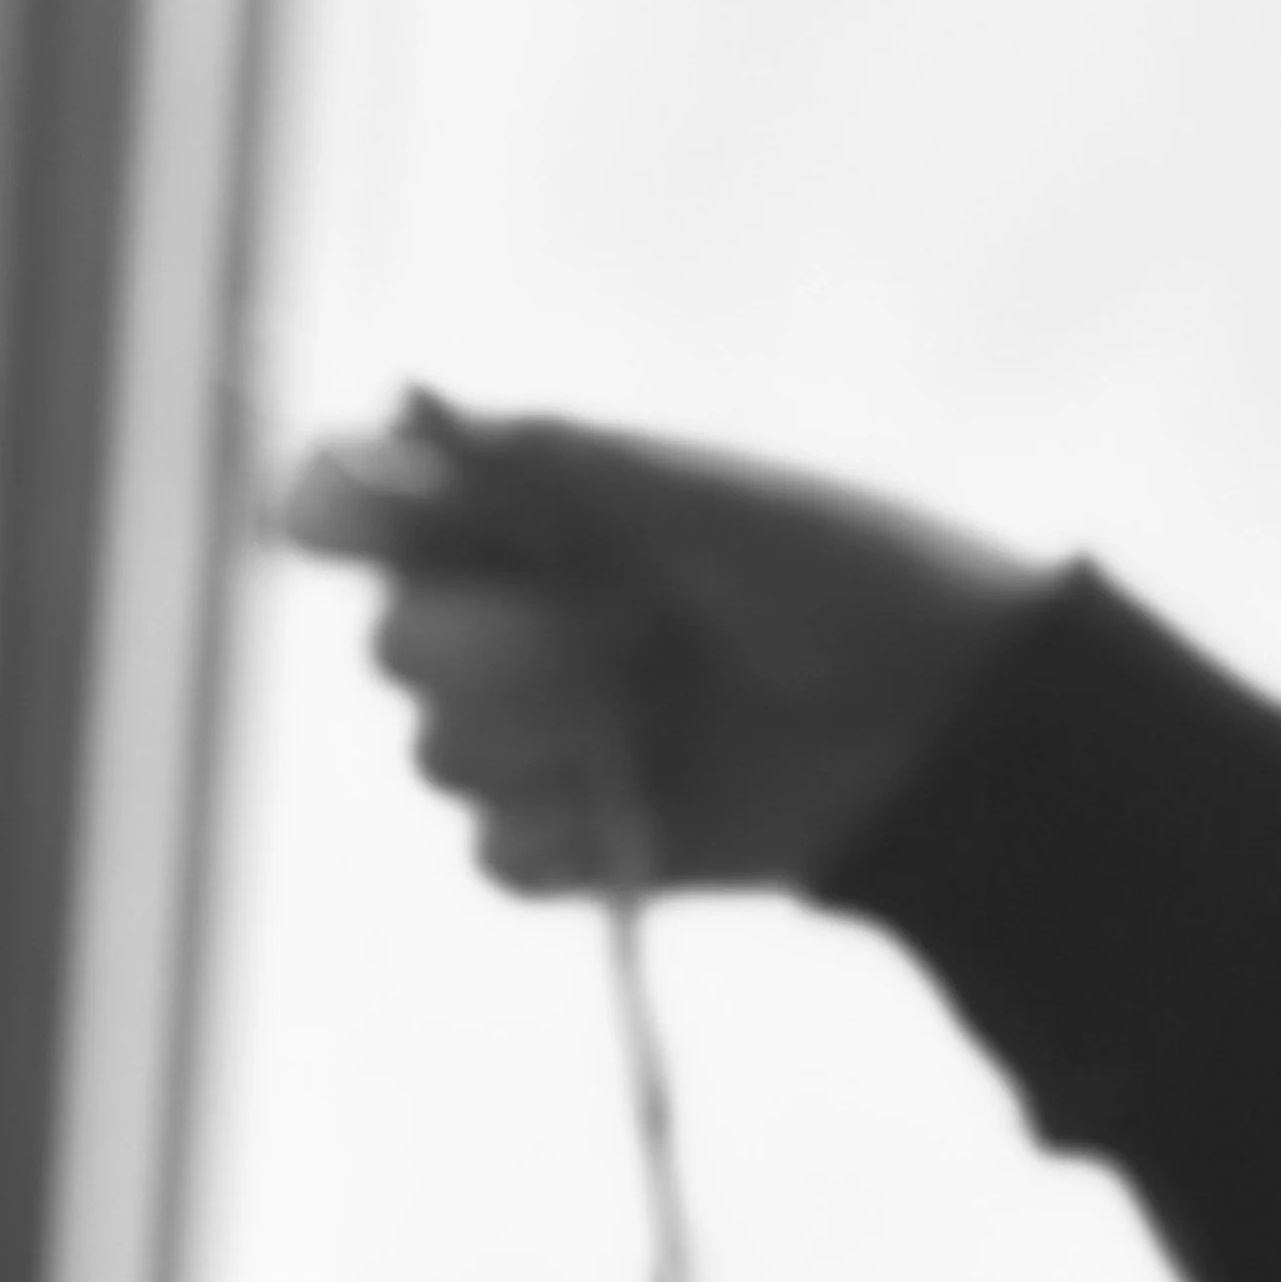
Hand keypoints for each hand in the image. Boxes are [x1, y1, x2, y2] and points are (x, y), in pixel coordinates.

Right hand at [276, 396, 1050, 893]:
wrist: (945, 718)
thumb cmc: (837, 572)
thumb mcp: (688, 492)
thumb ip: (535, 461)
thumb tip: (389, 420)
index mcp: (538, 524)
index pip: (379, 520)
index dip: (350, 522)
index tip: (335, 526)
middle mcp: (528, 629)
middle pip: (398, 651)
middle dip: (487, 642)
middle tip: (615, 628)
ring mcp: (555, 746)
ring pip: (442, 761)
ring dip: (534, 738)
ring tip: (648, 709)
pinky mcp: (594, 849)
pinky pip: (499, 862)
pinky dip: (552, 836)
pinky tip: (625, 801)